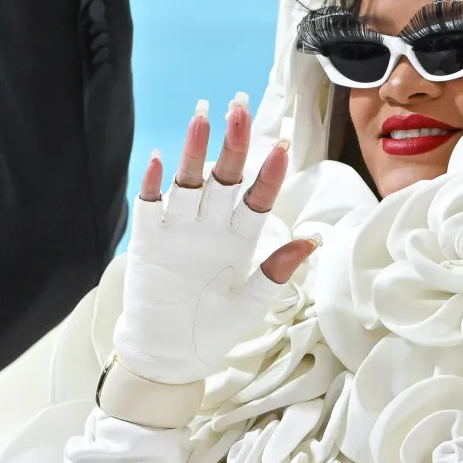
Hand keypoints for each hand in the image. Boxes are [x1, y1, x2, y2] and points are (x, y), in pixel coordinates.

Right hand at [114, 95, 317, 384]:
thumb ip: (277, 271)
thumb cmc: (215, 329)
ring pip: (190, 181)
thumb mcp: (253, 302)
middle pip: (224, 177)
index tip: (282, 147)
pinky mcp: (150, 240)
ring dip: (195, 151)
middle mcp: (212, 226)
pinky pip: (151, 205)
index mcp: (240, 238)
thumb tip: (312, 240)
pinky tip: (161, 160)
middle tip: (239, 107)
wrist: (171, 354)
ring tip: (202, 118)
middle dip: (232, 143)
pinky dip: (155, 184)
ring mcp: (180, 229)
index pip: (258, 198)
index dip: (269, 174)